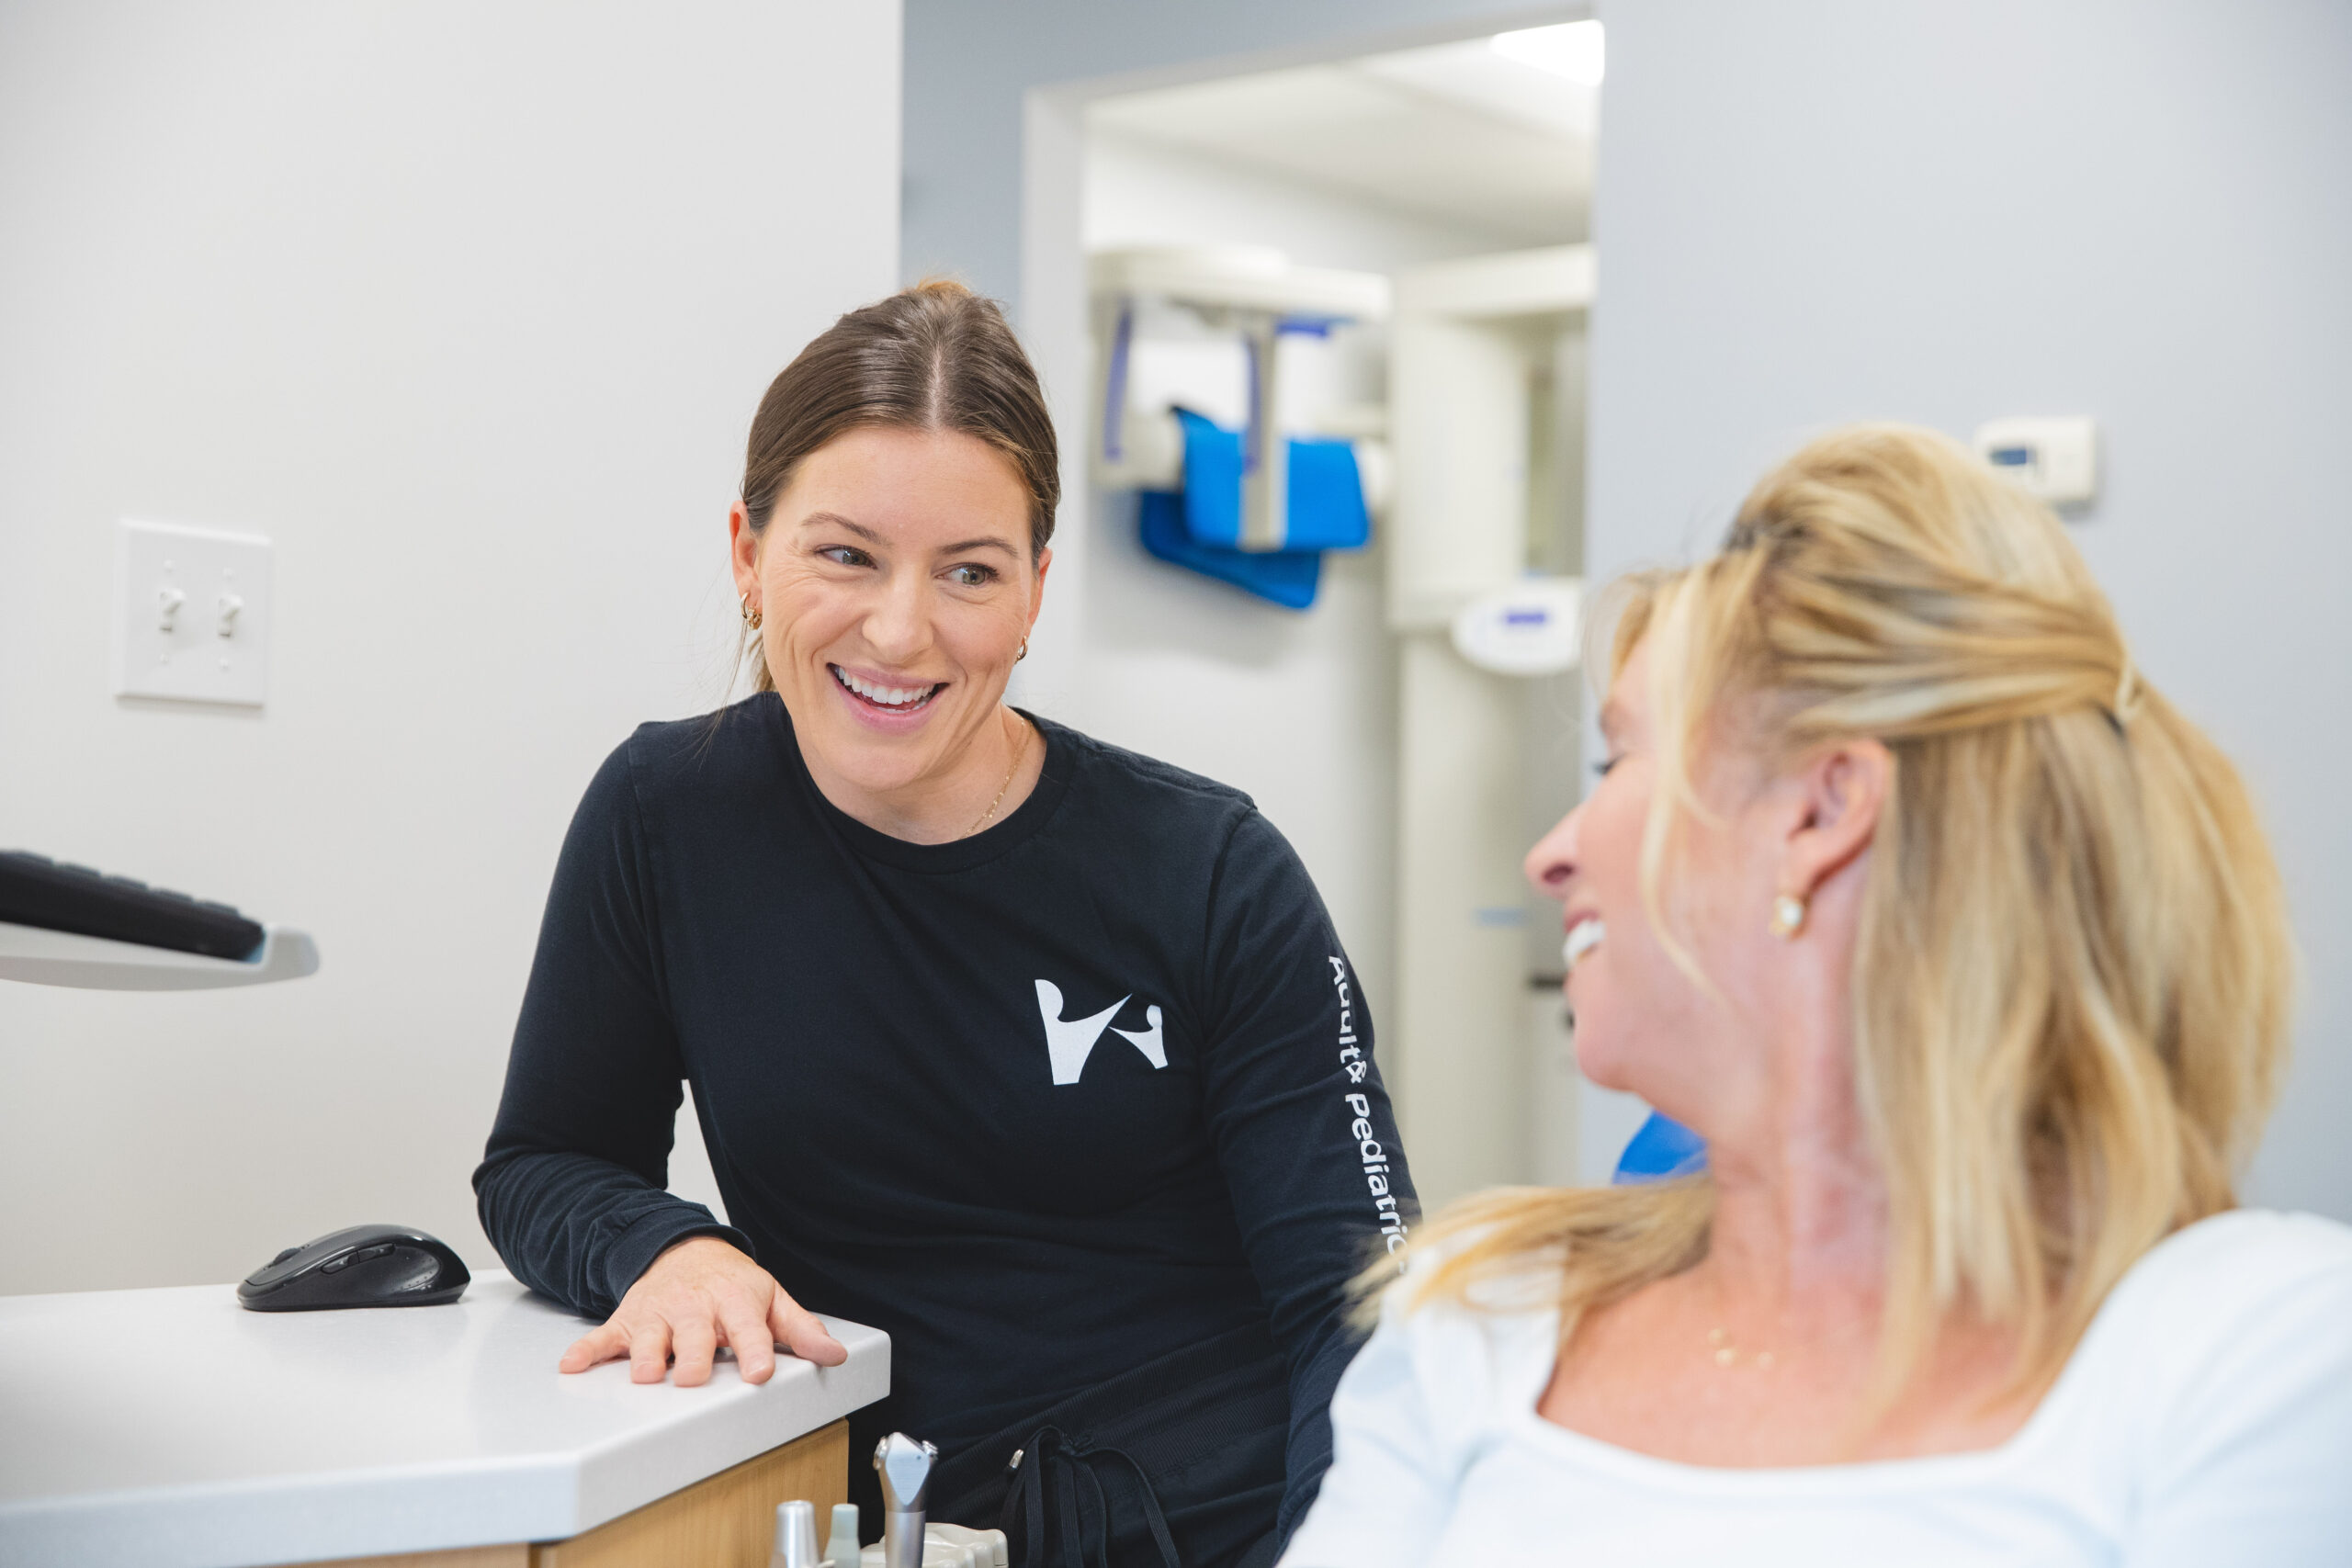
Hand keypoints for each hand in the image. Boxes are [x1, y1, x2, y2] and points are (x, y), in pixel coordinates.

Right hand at [557, 1235, 847, 1386]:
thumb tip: (835, 1354)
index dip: (755, 1350)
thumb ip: (801, 1330)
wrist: (685, 1250)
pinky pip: (603, 1337)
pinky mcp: (628, 1321)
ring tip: (648, 1374)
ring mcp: (658, 1315)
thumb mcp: (773, 1299)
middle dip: (694, 1359)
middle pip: (694, 1339)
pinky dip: (588, 1350)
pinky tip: (574, 1365)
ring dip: (647, 1357)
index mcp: (735, 1303)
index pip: (749, 1329)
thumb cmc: (732, 1284)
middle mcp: (695, 1309)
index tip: (759, 1372)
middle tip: (695, 1378)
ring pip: (649, 1338)